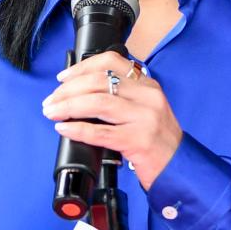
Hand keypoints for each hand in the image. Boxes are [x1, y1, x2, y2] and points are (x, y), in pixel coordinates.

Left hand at [42, 51, 182, 190]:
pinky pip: (100, 132)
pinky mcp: (139, 141)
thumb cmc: (157, 141)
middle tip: (51, 100)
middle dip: (68, 90)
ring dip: (68, 106)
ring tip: (52, 112)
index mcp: (148, 85)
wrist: (179, 167)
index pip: (111, 62)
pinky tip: (65, 129)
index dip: (82, 67)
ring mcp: (145, 118)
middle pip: (99, 81)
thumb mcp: (145, 109)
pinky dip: (78, 129)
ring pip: (98, 102)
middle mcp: (148, 97)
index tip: (63, 78)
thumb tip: (80, 94)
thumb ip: (122, 97)